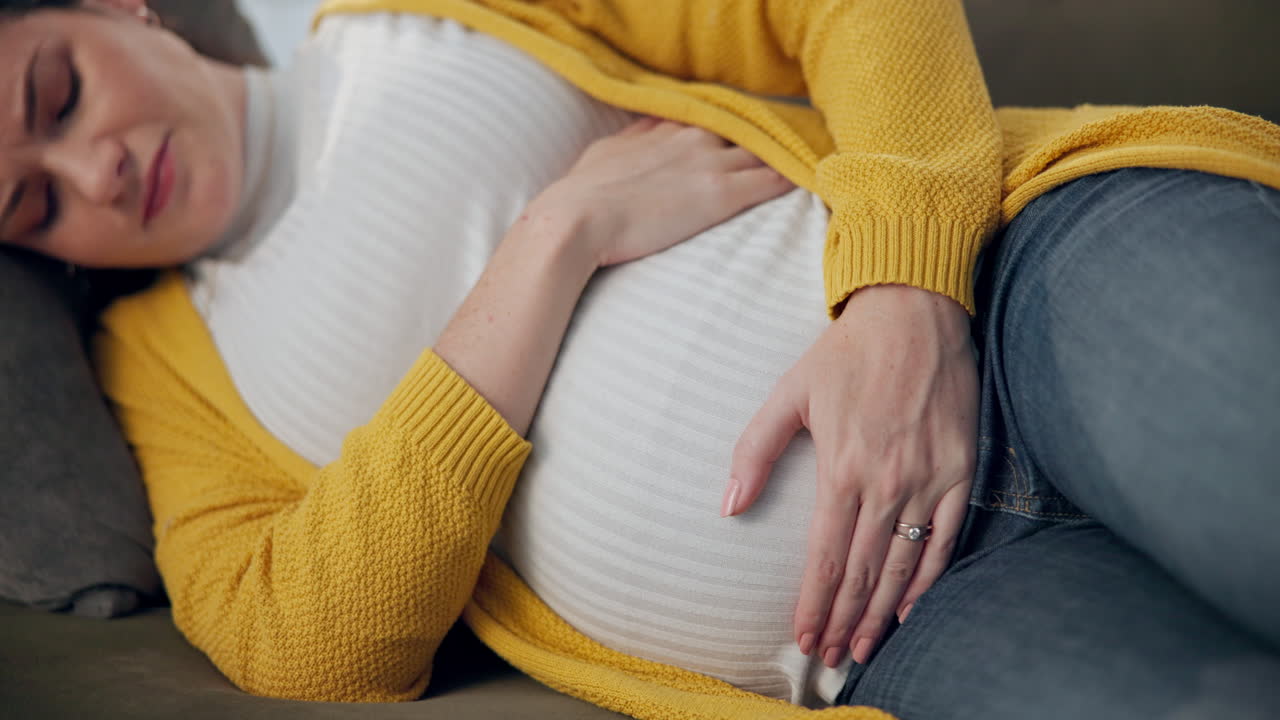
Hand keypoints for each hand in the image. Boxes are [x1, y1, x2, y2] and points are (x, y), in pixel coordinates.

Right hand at [533, 117, 793, 267]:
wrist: (576, 219)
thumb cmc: (581, 196)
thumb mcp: (603, 156)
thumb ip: (631, 142)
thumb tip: (643, 132)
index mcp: (666, 129)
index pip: (715, 118)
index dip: (737, 127)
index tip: (754, 132)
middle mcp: (693, 138)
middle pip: (747, 129)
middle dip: (771, 136)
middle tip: (799, 140)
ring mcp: (709, 163)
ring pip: (766, 149)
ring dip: (791, 153)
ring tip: (820, 158)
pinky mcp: (721, 195)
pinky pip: (773, 180)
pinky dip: (797, 177)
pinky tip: (819, 180)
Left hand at [724, 284, 977, 666]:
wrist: (914, 311)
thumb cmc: (846, 352)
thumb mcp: (788, 394)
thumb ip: (755, 451)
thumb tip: (728, 506)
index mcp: (843, 467)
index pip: (826, 556)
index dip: (815, 603)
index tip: (803, 636)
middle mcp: (888, 482)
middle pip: (863, 571)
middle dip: (844, 618)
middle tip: (830, 656)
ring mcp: (929, 479)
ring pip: (903, 564)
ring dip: (882, 611)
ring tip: (863, 646)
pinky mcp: (962, 471)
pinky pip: (947, 538)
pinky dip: (930, 578)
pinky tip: (912, 606)